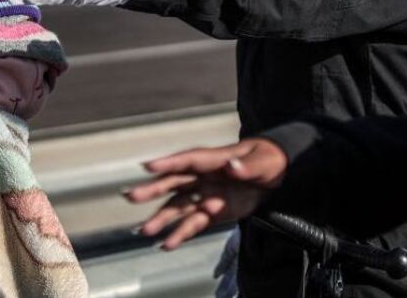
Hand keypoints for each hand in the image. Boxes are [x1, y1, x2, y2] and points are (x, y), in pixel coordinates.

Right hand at [123, 138, 287, 249]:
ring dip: (161, 218)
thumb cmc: (267, 160)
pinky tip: (167, 245)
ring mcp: (204, 196)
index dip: (168, 163)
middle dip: (151, 190)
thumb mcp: (263, 161)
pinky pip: (192, 225)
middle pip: (173, 183)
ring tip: (145, 231)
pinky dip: (180, 235)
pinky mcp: (212, 214)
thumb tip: (231, 167)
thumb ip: (247, 166)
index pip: (187, 160)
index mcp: (213, 160)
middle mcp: (202, 178)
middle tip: (130, 196)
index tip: (147, 167)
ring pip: (177, 208)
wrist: (276, 176)